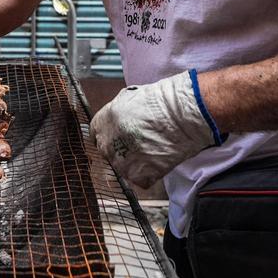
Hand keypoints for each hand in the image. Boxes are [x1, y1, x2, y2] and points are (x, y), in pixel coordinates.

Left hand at [89, 70, 223, 187]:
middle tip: (141, 145)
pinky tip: (160, 160)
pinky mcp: (138, 176)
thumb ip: (116, 113)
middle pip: (108, 153)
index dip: (110, 136)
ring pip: (123, 168)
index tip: (119, 138)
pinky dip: (150, 174)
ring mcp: (121, 162)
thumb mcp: (129, 98)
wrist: (181, 115)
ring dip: (136, 163)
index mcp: (102, 122)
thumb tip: (116, 119)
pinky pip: (140, 179)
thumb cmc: (161, 102)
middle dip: (121, 150)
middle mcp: (107, 143)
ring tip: (153, 150)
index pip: (95, 136)